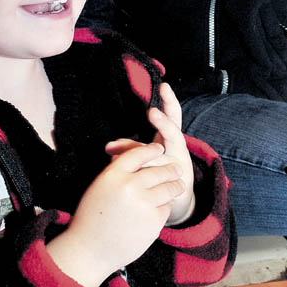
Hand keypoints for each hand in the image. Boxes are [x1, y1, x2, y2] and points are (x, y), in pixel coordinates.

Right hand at [68, 141, 184, 279]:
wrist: (90, 250)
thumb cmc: (91, 218)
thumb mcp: (99, 187)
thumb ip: (117, 172)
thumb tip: (138, 157)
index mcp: (112, 175)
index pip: (138, 153)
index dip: (152, 150)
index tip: (160, 148)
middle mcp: (129, 186)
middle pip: (160, 170)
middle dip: (171, 169)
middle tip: (177, 169)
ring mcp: (144, 204)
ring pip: (168, 188)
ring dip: (175, 186)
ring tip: (178, 185)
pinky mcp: (154, 222)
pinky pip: (166, 208)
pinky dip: (163, 208)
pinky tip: (156, 211)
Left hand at [105, 83, 194, 223]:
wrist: (177, 201)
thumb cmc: (158, 172)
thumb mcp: (148, 155)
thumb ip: (130, 148)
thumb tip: (108, 148)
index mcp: (172, 139)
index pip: (174, 114)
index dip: (170, 100)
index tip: (163, 86)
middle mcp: (178, 151)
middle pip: (173, 133)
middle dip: (164, 122)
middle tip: (152, 112)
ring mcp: (179, 168)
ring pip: (159, 157)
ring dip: (142, 154)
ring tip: (122, 151)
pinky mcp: (177, 186)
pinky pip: (157, 178)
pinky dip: (140, 176)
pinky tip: (126, 175)